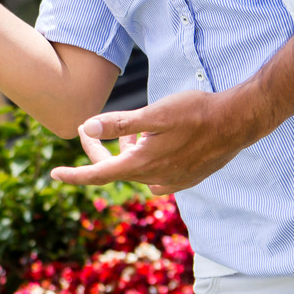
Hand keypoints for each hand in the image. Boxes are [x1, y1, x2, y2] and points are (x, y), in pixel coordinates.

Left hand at [50, 86, 274, 193]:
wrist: (238, 121)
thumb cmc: (195, 112)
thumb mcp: (153, 113)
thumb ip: (118, 123)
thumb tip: (87, 128)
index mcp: (143, 164)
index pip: (99, 174)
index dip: (75, 174)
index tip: (55, 174)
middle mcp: (156, 178)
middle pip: (116, 169)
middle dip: (100, 150)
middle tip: (92, 129)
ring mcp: (173, 181)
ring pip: (136, 170)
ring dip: (126, 152)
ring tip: (132, 129)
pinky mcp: (187, 178)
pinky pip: (156, 174)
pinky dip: (146, 158)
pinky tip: (152, 141)